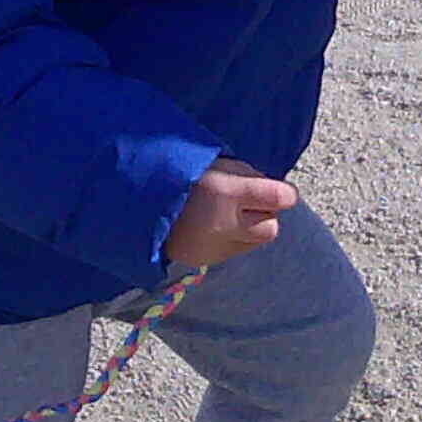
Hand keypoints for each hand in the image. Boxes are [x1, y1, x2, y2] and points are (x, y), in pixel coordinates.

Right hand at [164, 158, 297, 272]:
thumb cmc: (178, 174)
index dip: (283, 193)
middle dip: (265, 215)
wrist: (138, 203)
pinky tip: (212, 227)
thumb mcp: (213, 161)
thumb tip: (272, 187)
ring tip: (227, 214)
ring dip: (249, 228)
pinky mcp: (206, 259)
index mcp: (225, 194)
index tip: (277, 190)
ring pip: (254, 242)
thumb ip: (245, 173)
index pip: (280, 198)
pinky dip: (231, 239)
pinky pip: (234, 250)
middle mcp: (223, 225)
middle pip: (271, 227)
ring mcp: (214, 247)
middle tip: (248, 202)